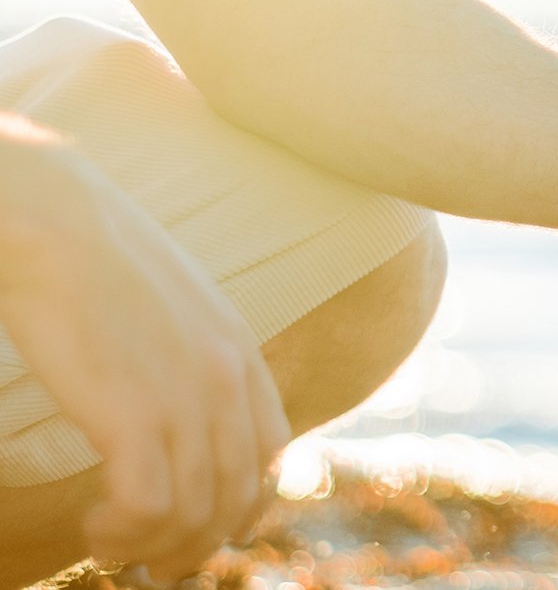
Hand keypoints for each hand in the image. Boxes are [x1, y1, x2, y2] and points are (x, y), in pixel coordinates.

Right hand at [0, 124, 290, 578]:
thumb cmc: (101, 268)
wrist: (59, 227)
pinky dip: (125, 534)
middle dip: (197, 544)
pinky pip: (151, 508)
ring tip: (111, 545)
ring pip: (197, 514)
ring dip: (153, 547)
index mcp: (240, 355)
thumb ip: (196, 360)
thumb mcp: (176, 314)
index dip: (244, 508)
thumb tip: (186, 420)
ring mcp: (187, 397)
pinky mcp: (135, 413)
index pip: (273, 457)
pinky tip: (96, 527)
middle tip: (152, 565)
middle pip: (239, 497)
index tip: (204, 531)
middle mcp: (227, 381)